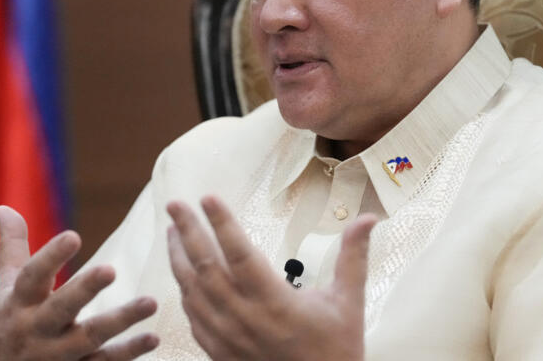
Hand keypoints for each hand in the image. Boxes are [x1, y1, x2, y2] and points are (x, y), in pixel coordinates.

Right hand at [0, 206, 159, 360]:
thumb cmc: (7, 326)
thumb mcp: (6, 289)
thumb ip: (12, 247)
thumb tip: (3, 207)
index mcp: (18, 302)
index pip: (31, 277)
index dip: (50, 257)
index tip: (73, 235)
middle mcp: (36, 328)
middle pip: (61, 308)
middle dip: (84, 290)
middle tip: (111, 269)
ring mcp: (57, 354)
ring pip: (88, 337)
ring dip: (120, 320)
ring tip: (150, 302)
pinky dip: (128, 352)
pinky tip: (153, 337)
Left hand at [166, 196, 376, 360]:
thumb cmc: (335, 350)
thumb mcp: (348, 302)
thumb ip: (352, 257)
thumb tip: (369, 218)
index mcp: (276, 303)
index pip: (241, 254)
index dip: (223, 224)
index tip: (208, 197)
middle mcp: (246, 319)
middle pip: (206, 268)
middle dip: (188, 232)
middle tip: (175, 204)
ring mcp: (228, 338)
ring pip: (192, 291)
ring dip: (179, 258)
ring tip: (173, 231)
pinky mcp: (220, 353)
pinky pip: (193, 317)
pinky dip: (184, 291)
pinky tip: (182, 275)